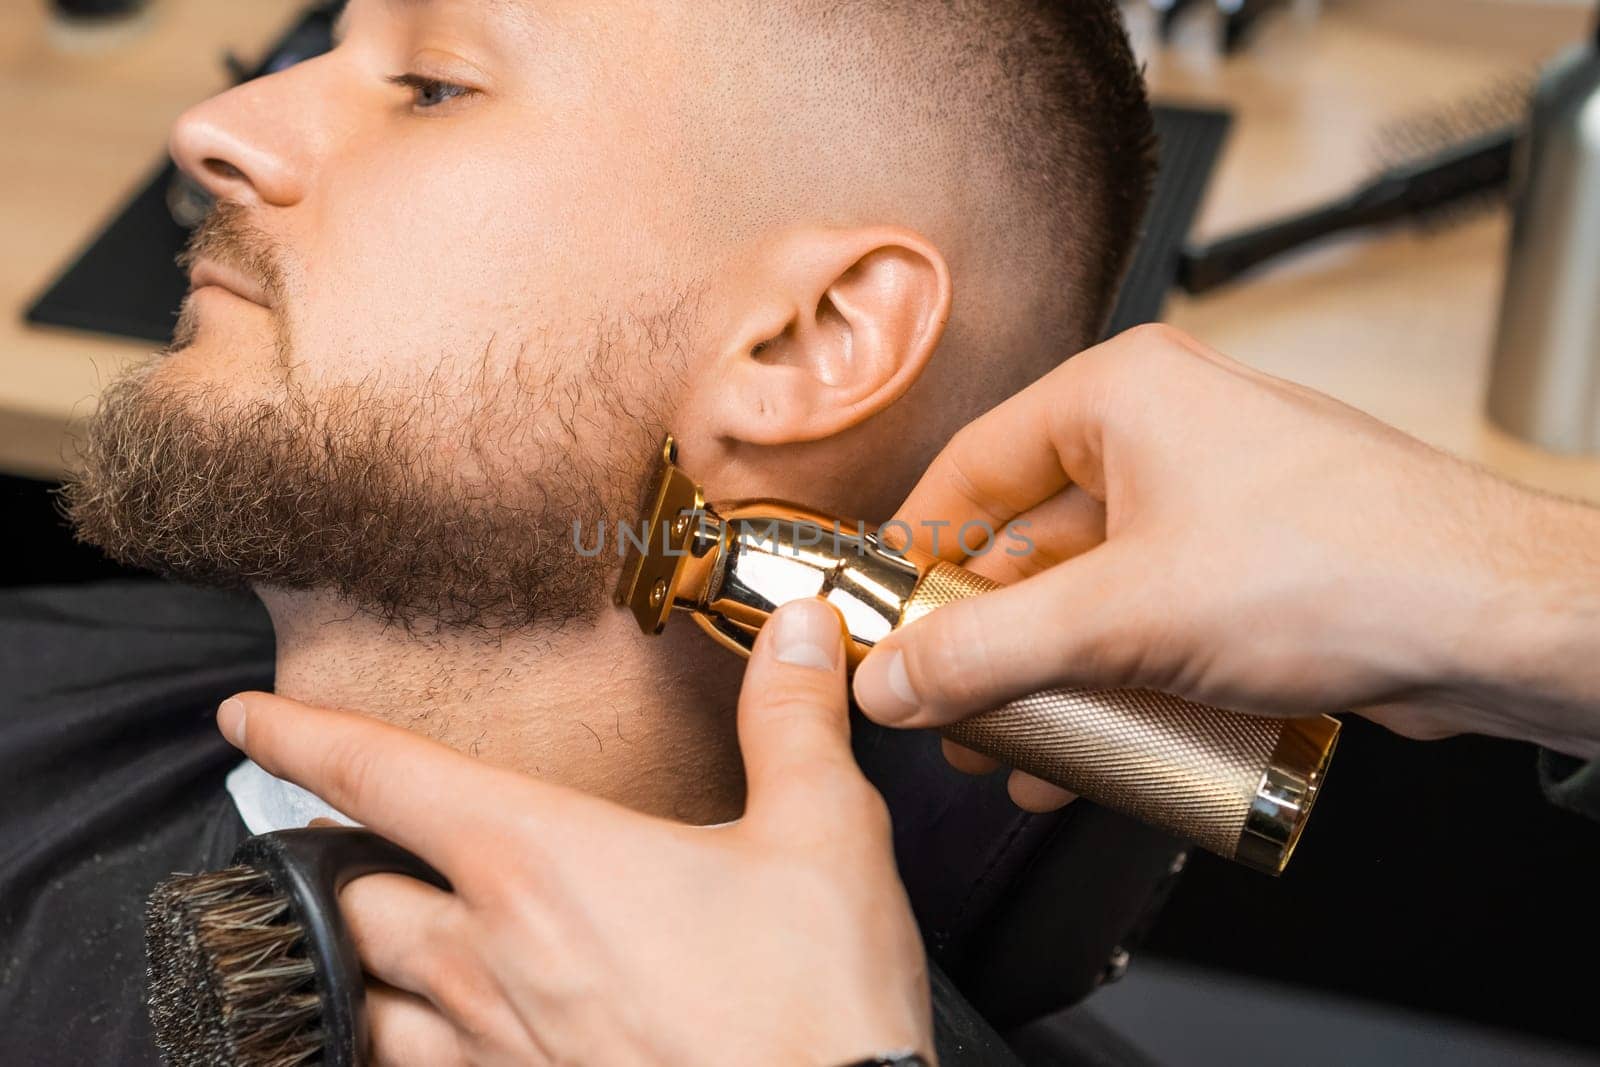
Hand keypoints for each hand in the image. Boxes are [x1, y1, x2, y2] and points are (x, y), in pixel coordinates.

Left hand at [218, 598, 932, 1066]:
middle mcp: (488, 956)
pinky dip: (403, 1042)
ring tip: (381, 941)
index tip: (246, 717)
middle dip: (341, 862)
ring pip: (364, 998)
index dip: (301, 735)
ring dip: (363, 960)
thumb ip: (793, 719)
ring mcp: (491, 1050)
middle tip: (350, 842)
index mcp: (541, 860)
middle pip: (353, 895)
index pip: (384, 776)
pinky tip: (440, 1036)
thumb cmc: (814, 1003)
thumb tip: (804, 626)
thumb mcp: (822, 837)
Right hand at [853, 324, 1599, 777]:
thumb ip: (984, 652)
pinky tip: (1079, 753)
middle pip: (1028, 540)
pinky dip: (1107, 682)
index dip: (912, 549)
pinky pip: (1146, 623)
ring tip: (1001, 746)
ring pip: (1089, 592)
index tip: (878, 615)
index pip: (972, 465)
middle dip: (982, 637)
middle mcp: (1163, 436)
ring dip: (1042, 675)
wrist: (1493, 619)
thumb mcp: (1120, 616)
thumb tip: (890, 680)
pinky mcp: (1248, 567)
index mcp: (1120, 395)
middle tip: (940, 705)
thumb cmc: (1341, 565)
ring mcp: (1211, 502)